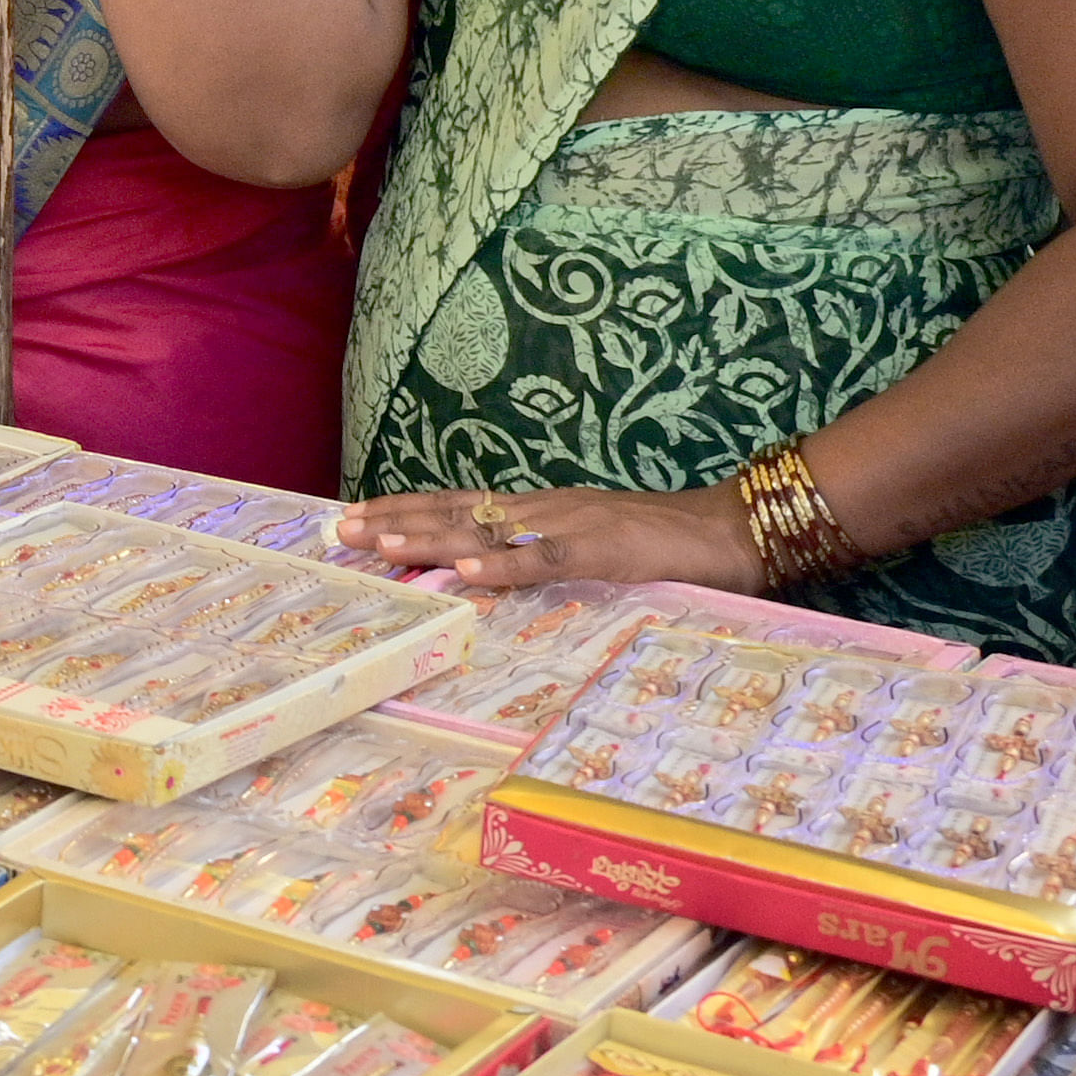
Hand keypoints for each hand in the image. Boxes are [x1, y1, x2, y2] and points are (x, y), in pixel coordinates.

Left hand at [335, 481, 768, 595]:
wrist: (735, 527)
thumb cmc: (665, 543)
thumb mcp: (592, 544)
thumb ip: (545, 555)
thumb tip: (492, 571)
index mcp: (541, 509)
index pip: (460, 504)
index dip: (407, 510)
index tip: (356, 516)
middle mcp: (545, 509)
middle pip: (458, 512)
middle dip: (397, 522)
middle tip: (341, 530)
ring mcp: (574, 526)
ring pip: (490, 530)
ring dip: (432, 537)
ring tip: (380, 543)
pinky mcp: (607, 551)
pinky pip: (548, 561)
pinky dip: (506, 567)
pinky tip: (468, 571)